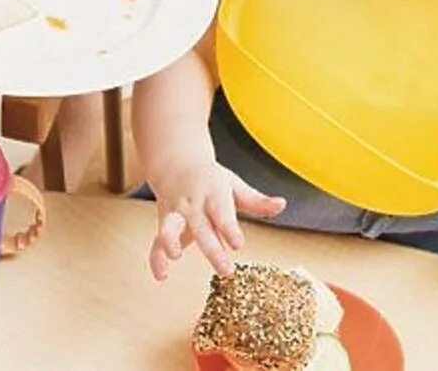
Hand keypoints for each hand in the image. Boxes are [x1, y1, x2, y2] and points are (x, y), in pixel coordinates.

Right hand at [148, 157, 285, 280]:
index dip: (228, 228)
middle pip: (201, 226)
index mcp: (213, 193)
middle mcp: (192, 204)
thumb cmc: (210, 179)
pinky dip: (156, 258)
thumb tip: (282, 204)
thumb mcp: (233, 185)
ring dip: (170, 240)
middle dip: (211, 248)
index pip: (221, 212)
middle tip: (225, 270)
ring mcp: (175, 213)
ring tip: (175, 256)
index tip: (237, 244)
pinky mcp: (162, 224)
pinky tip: (161, 276)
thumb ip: (256, 200)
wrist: (175, 162)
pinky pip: (156, 242)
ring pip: (169, 227)